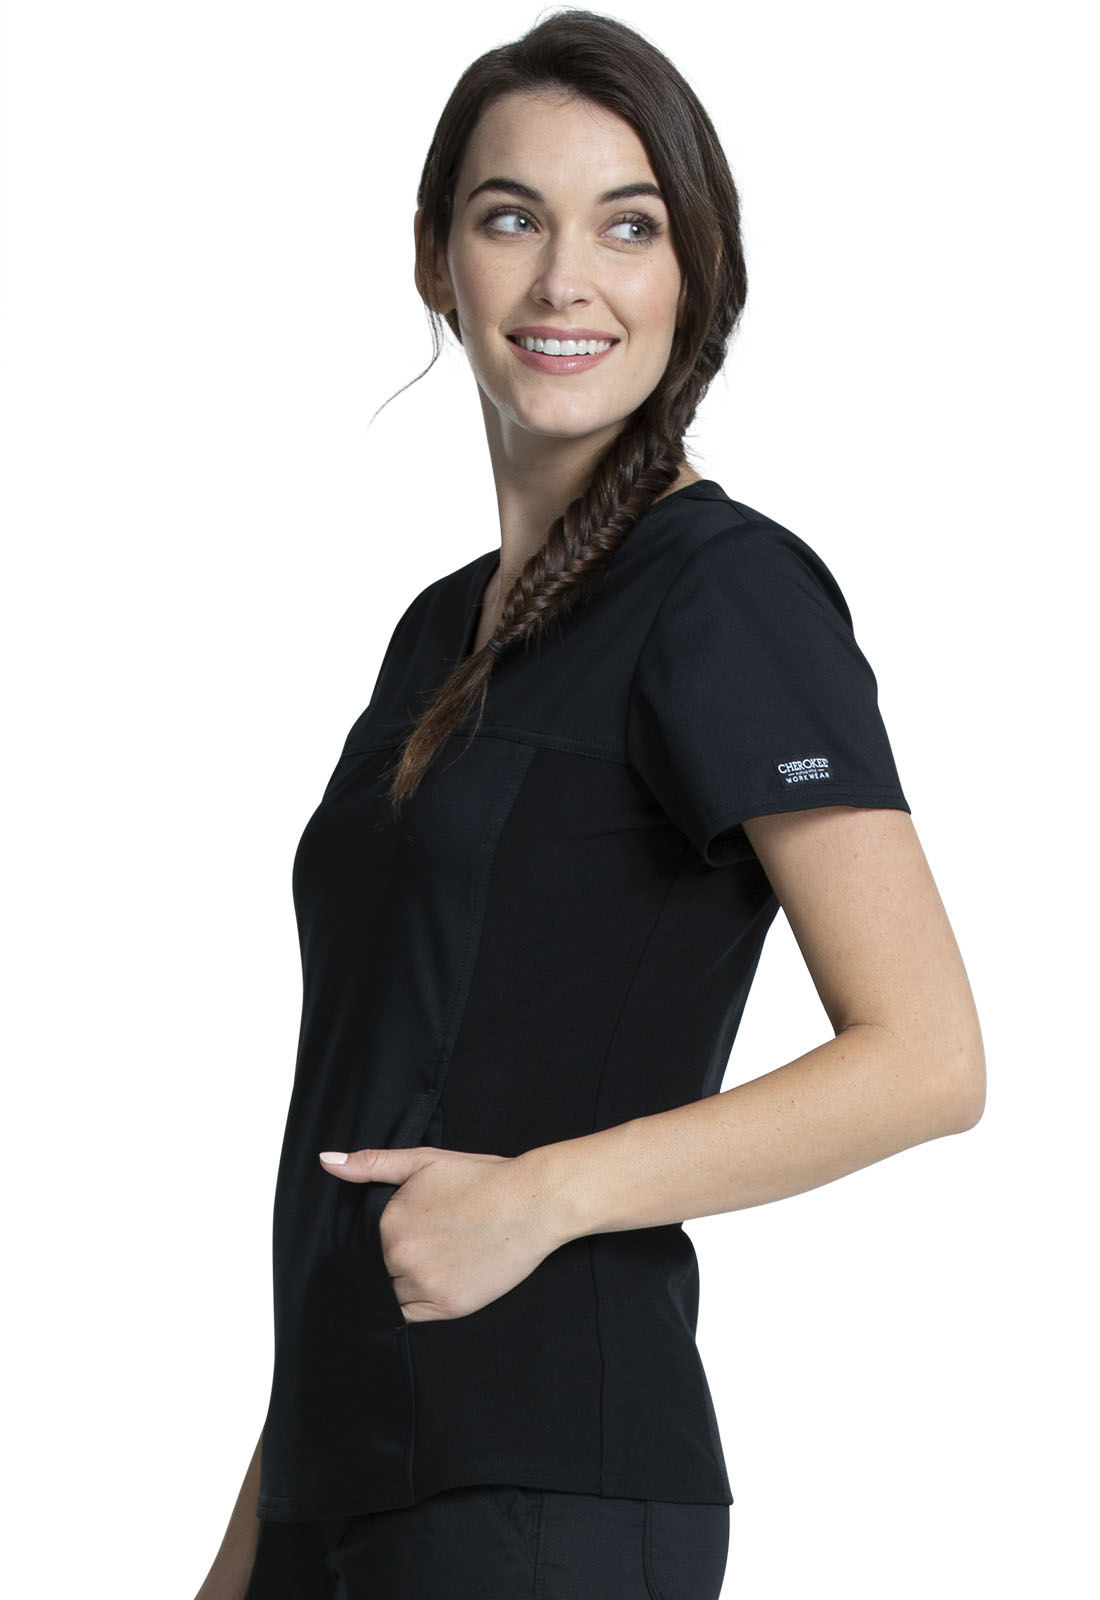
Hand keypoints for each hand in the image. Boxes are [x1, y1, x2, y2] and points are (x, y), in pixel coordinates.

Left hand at [318, 1144, 559, 1321]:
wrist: (532, 1201)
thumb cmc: (481, 1178)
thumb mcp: (423, 1161)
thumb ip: (371, 1164)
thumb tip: (328, 1161)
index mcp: (390, 1225)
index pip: (359, 1246)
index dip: (373, 1242)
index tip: (393, 1236)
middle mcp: (402, 1259)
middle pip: (374, 1273)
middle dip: (384, 1264)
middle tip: (411, 1249)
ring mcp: (425, 1287)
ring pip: (390, 1297)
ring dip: (397, 1285)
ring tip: (423, 1265)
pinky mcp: (449, 1307)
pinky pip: (412, 1316)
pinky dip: (413, 1304)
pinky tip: (429, 1283)